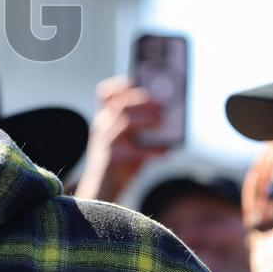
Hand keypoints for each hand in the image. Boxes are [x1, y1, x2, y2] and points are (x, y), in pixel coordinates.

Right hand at [72, 76, 168, 201]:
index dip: (120, 85)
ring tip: (162, 121)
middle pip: (121, 105)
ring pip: (126, 122)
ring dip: (147, 119)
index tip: (137, 81)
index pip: (105, 94)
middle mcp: (102, 126)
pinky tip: (166, 152)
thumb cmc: (122, 162)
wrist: (103, 190)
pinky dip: (153, 150)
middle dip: (143, 102)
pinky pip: (135, 150)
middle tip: (162, 105)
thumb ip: (145, 128)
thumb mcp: (131, 140)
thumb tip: (170, 118)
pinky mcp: (112, 158)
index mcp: (105, 118)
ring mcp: (105, 141)